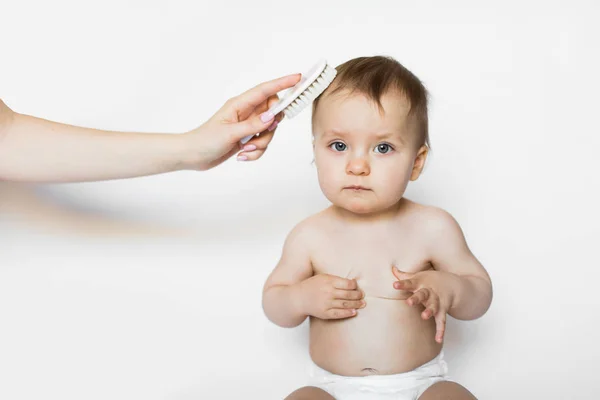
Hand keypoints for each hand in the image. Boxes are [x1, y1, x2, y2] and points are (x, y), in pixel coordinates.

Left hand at [182, 73, 300, 169]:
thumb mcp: (230, 133)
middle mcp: (246, 112)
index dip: (282, 83)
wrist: (193, 156)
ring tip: (244, 150)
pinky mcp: (247, 138)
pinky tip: (242, 155)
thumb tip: (272, 116)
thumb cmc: (205, 141)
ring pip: (269, 131)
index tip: (298, 78)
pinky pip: (262, 143)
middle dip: (270, 128)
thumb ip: (253, 125)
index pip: (265, 90)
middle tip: (259, 135)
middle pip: (272, 113)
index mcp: (239, 104)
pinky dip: (256, 152)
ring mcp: (247, 125)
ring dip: (260, 144)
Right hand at [295, 274, 365, 319]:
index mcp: (328, 281)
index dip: (355, 285)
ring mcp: (326, 303)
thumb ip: (336, 279)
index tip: (357, 286)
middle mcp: (328, 292)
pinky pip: (338, 314)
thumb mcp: (322, 277)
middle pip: (348, 294)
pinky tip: (354, 312)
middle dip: (358, 295)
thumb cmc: (312, 286)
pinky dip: (347, 313)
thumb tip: (353, 282)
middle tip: (362, 295)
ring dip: (356, 304)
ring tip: (362, 304)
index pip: (347, 283)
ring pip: (345, 304)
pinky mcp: (324, 313)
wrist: (298, 298)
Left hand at [392, 266, 458, 343]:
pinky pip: (442, 321)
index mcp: (421, 283)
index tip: (394, 285)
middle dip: (416, 298)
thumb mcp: (418, 276)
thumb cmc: (430, 280)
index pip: (410, 283)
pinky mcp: (443, 310)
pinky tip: (438, 340)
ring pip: (433, 306)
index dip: (402, 284)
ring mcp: (437, 301)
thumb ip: (405, 275)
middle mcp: (429, 292)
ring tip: (424, 316)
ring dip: (429, 311)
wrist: (453, 284)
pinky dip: (441, 330)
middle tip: (409, 302)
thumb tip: (392, 268)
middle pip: (422, 294)